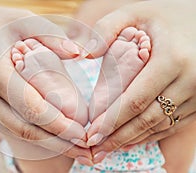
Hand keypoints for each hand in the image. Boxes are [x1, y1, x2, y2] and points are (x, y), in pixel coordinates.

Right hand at [0, 7, 90, 158]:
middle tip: (85, 146)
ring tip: (73, 146)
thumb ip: (51, 34)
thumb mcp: (20, 19)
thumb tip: (79, 54)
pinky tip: (52, 136)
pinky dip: (33, 135)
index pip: (31, 106)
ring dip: (47, 143)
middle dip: (58, 141)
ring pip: (17, 133)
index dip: (59, 123)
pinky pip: (9, 128)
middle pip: (25, 127)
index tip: (84, 132)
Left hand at [83, 0, 195, 161]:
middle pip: (148, 118)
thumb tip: (83, 54)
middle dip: (119, 136)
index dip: (112, 120)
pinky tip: (131, 139)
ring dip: (133, 139)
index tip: (92, 133)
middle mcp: (191, 80)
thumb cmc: (163, 17)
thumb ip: (106, 28)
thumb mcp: (134, 13)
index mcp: (173, 59)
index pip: (136, 100)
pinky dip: (150, 135)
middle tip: (96, 147)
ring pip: (161, 126)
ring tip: (109, 146)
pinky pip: (174, 125)